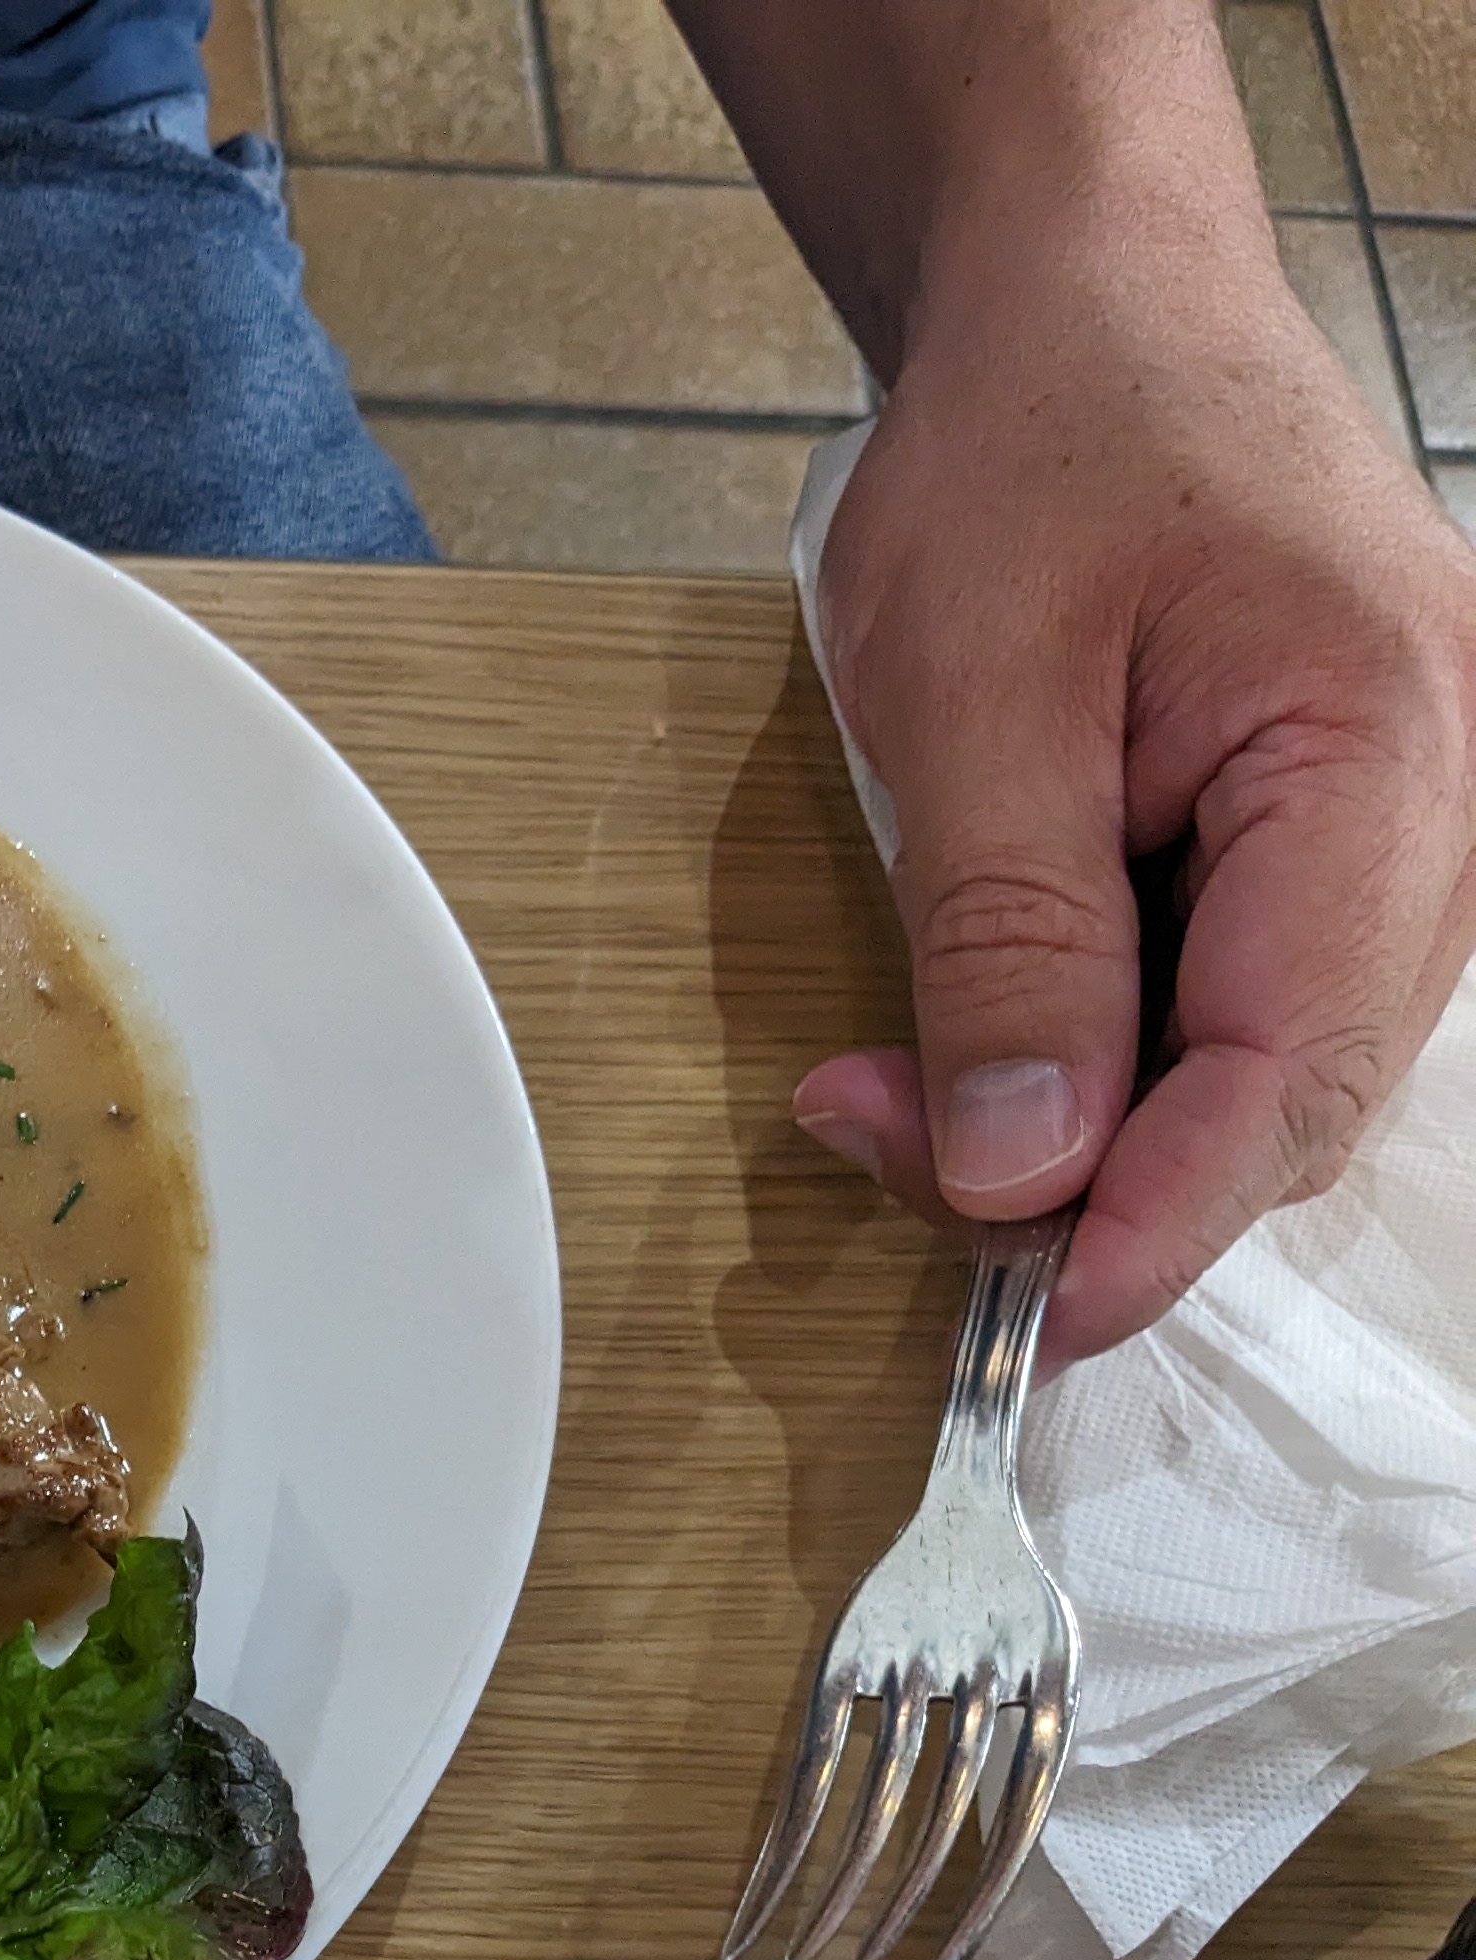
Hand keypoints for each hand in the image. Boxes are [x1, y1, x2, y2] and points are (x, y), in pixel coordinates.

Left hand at [798, 177, 1475, 1361]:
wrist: (1085, 310)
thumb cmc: (1034, 451)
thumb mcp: (970, 695)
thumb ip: (1004, 942)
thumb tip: (1018, 1175)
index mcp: (1388, 747)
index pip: (1291, 1066)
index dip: (1158, 1219)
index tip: (1029, 1320)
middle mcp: (1440, 809)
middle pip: (1283, 1100)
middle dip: (1085, 1177)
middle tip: (870, 1139)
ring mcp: (1395, 833)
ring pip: (1251, 1074)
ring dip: (1077, 1127)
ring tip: (888, 1089)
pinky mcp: (1319, 845)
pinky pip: (1226, 1007)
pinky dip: (1098, 1054)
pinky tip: (975, 1034)